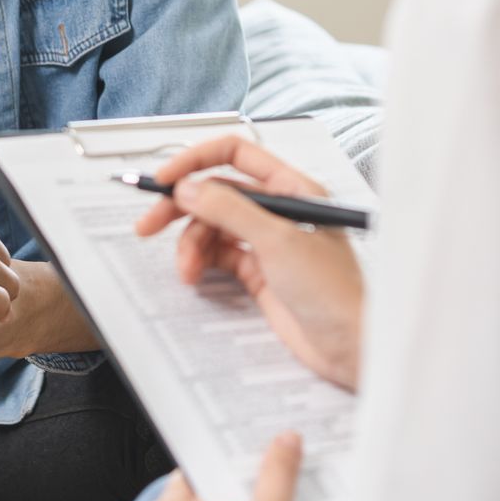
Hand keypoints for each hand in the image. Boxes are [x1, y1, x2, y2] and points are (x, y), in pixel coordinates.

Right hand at [139, 137, 364, 389]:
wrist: (350, 345)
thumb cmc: (336, 291)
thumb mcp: (278, 241)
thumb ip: (230, 210)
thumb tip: (190, 187)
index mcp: (293, 188)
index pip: (236, 155)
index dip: (196, 161)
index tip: (166, 178)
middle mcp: (279, 210)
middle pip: (217, 193)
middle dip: (181, 206)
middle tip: (149, 224)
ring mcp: (268, 242)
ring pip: (213, 227)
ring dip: (191, 244)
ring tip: (187, 269)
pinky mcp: (259, 272)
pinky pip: (218, 256)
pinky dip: (201, 262)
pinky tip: (195, 275)